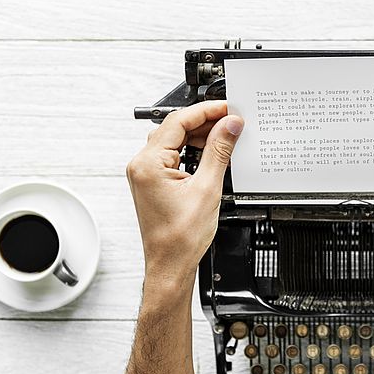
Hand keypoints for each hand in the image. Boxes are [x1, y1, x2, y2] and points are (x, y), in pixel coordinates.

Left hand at [126, 101, 243, 285]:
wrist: (171, 265)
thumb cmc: (180, 238)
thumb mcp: (208, 189)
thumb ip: (219, 152)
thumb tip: (229, 126)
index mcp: (148, 164)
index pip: (178, 121)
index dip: (206, 111)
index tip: (227, 108)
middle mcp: (142, 166)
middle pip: (175, 129)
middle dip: (205, 123)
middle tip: (231, 122)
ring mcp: (146, 174)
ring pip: (175, 142)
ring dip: (200, 137)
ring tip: (225, 137)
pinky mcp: (154, 183)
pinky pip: (174, 157)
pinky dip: (193, 152)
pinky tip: (211, 154)